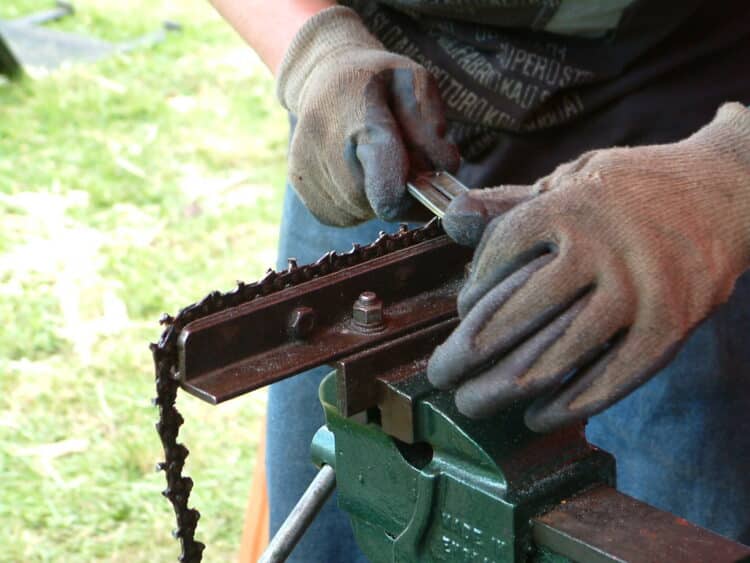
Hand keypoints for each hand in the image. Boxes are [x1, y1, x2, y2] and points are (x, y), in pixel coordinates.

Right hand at [277, 6, 457, 225]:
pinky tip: (354, 170)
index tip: (427, 184)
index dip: (415, 199)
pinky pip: (343, 215)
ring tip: (373, 160)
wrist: (321, 75)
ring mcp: (310, 173)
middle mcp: (328, 153)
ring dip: (377, 196)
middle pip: (381, 205)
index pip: (389, 191)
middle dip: (400, 192)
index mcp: (362, 123)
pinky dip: (357, 201)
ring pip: (362, 213)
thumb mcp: (413, 82)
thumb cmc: (376, 80)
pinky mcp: (301, 187)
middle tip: (400, 161)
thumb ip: (432, 124)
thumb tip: (446, 167)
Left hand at [428, 103, 749, 431]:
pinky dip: (568, 405)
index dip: (469, 294)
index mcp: (567, 206)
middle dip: (466, 354)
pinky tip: (536, 416)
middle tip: (440, 375)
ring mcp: (638, 291)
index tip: (460, 316)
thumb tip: (451, 217)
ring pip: (556, 355)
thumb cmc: (630, 191)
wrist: (725, 190)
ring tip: (473, 402)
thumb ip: (508, 204)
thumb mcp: (567, 181)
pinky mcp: (670, 325)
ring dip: (505, 389)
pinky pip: (610, 379)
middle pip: (515, 316)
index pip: (496, 260)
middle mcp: (600, 249)